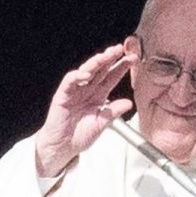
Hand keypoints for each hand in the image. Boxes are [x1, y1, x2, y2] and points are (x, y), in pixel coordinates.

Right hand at [34, 44, 136, 178]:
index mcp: (98, 95)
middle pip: (100, 70)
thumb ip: (114, 112)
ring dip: (95, 63)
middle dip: (110, 58)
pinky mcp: (62, 95)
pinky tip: (86, 74)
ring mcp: (75, 91)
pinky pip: (70, 81)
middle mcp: (87, 90)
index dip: (121, 68)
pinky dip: (77, 76)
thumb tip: (129, 103)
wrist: (63, 146)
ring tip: (105, 56)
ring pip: (86, 71)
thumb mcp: (103, 124)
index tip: (133, 59)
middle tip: (120, 49)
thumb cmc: (80, 135)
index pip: (111, 77)